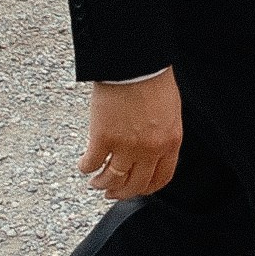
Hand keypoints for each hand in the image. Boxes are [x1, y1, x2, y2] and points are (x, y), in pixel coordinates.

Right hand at [78, 71, 182, 200]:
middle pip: (135, 185)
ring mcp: (125, 147)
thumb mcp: (170, 111)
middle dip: (122, 192)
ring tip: (95, 182)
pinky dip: (86, 167)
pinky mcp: (102, 139)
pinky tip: (84, 165)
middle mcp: (149, 150)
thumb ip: (162, 134)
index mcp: (170, 142)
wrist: (135, 62)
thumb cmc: (153, 78)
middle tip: (112, 192)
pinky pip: (92, 164)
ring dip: (102, 184)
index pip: (161, 178)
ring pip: (112, 179)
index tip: (137, 189)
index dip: (146, 188)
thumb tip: (151, 149)